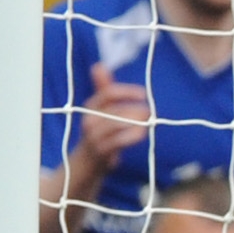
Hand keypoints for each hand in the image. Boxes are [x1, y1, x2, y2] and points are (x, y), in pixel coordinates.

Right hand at [68, 64, 151, 198]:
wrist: (85, 166)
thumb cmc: (96, 135)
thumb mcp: (100, 112)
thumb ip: (103, 89)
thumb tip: (99, 66)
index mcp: (91, 109)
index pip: (106, 94)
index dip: (125, 91)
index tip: (142, 93)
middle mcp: (89, 121)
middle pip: (111, 109)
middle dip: (130, 108)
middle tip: (148, 109)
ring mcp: (93, 138)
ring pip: (113, 125)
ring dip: (132, 121)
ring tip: (147, 119)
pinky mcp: (100, 153)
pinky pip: (115, 142)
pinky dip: (129, 136)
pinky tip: (142, 133)